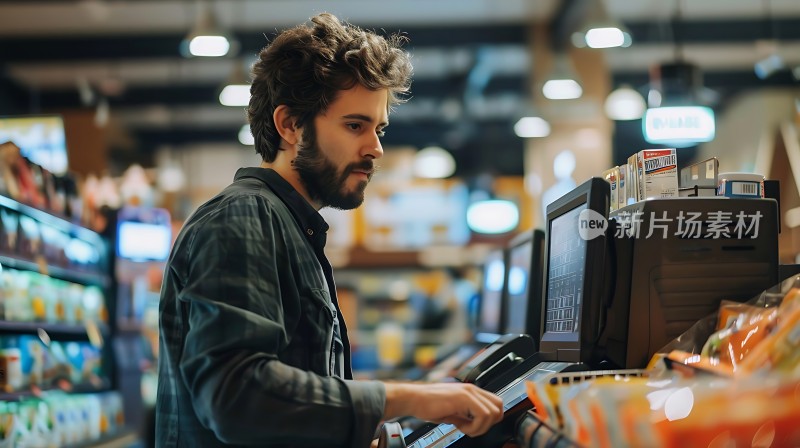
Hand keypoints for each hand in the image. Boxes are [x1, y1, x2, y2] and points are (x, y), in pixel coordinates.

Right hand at [383, 382, 503, 437]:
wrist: (413, 399)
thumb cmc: (427, 405)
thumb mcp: (452, 412)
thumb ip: (465, 416)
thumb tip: (475, 425)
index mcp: (470, 391)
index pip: (494, 404)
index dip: (489, 420)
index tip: (475, 427)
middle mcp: (471, 389)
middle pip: (499, 407)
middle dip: (489, 424)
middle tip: (472, 429)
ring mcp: (468, 392)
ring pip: (493, 413)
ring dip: (480, 427)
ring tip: (464, 428)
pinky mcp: (463, 397)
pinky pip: (482, 415)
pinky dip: (474, 426)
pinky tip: (460, 426)